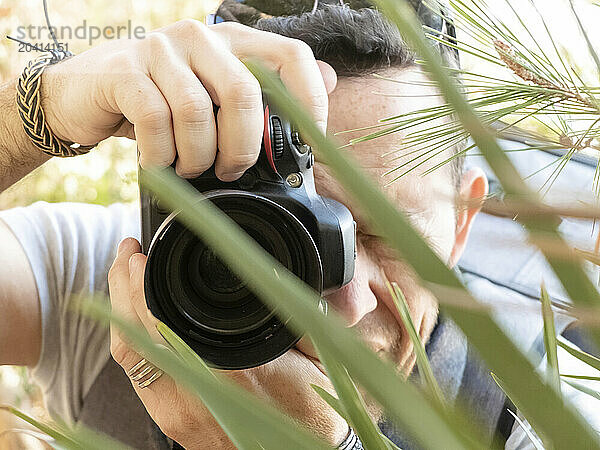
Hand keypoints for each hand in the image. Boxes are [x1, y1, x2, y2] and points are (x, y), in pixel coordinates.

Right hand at [39, 20, 335, 179]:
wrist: (88, 95)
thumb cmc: (163, 103)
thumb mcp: (216, 97)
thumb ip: (267, 92)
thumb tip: (330, 80)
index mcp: (233, 42)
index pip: (290, 56)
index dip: (309, 100)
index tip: (308, 142)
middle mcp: (201, 37)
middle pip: (244, 92)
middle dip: (243, 146)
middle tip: (231, 171)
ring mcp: (161, 49)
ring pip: (198, 111)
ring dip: (198, 156)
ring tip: (190, 169)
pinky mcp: (125, 71)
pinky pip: (156, 121)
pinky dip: (163, 156)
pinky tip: (160, 164)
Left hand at [108, 238, 347, 448]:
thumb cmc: (309, 414)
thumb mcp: (317, 359)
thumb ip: (305, 318)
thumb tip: (307, 283)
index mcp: (230, 373)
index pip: (167, 323)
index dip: (144, 286)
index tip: (141, 255)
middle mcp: (194, 394)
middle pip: (134, 336)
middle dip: (121, 287)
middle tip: (125, 251)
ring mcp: (175, 411)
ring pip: (127, 356)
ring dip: (118, 310)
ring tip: (121, 274)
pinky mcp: (169, 420)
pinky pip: (136, 374)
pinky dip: (129, 337)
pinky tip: (133, 313)